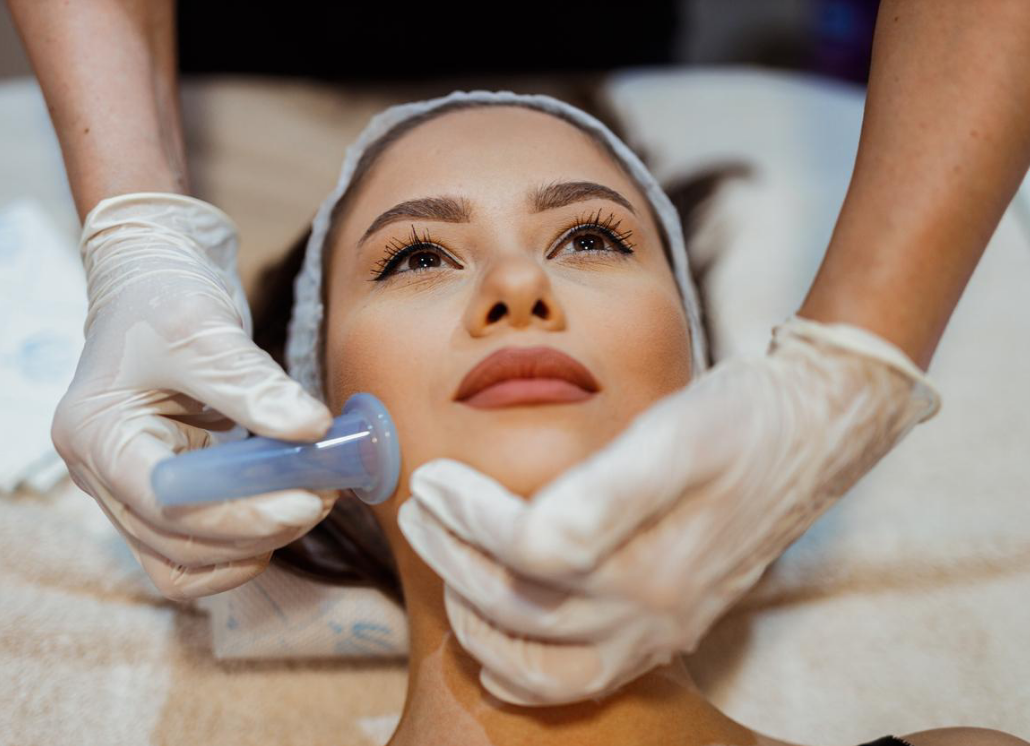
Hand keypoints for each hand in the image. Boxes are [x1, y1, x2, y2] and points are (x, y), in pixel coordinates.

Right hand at [52, 193, 335, 600]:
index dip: (238, 514)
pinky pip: (195, 549)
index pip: (164, 502)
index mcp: (96, 433)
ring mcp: (126, 490)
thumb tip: (314, 430)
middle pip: (176, 542)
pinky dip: (242, 542)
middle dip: (256, 529)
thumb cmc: (163, 295)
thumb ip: (255, 383)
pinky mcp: (160, 493)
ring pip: (184, 560)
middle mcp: (100, 474)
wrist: (152, 281)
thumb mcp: (204, 328)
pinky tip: (284, 508)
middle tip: (323, 496)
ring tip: (311, 499)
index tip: (306, 499)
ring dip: (253, 544)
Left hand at [398, 315, 939, 704]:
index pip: (526, 554)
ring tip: (443, 568)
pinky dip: (520, 672)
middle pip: (520, 610)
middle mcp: (651, 613)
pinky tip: (491, 643)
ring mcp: (657, 630)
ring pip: (540, 666)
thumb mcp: (677, 434)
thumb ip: (603, 492)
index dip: (469, 518)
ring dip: (477, 624)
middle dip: (453, 558)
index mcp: (649, 562)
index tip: (435, 478)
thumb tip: (528, 535)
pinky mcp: (663, 631)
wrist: (814, 433)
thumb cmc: (744, 420)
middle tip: (419, 511)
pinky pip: (575, 683)